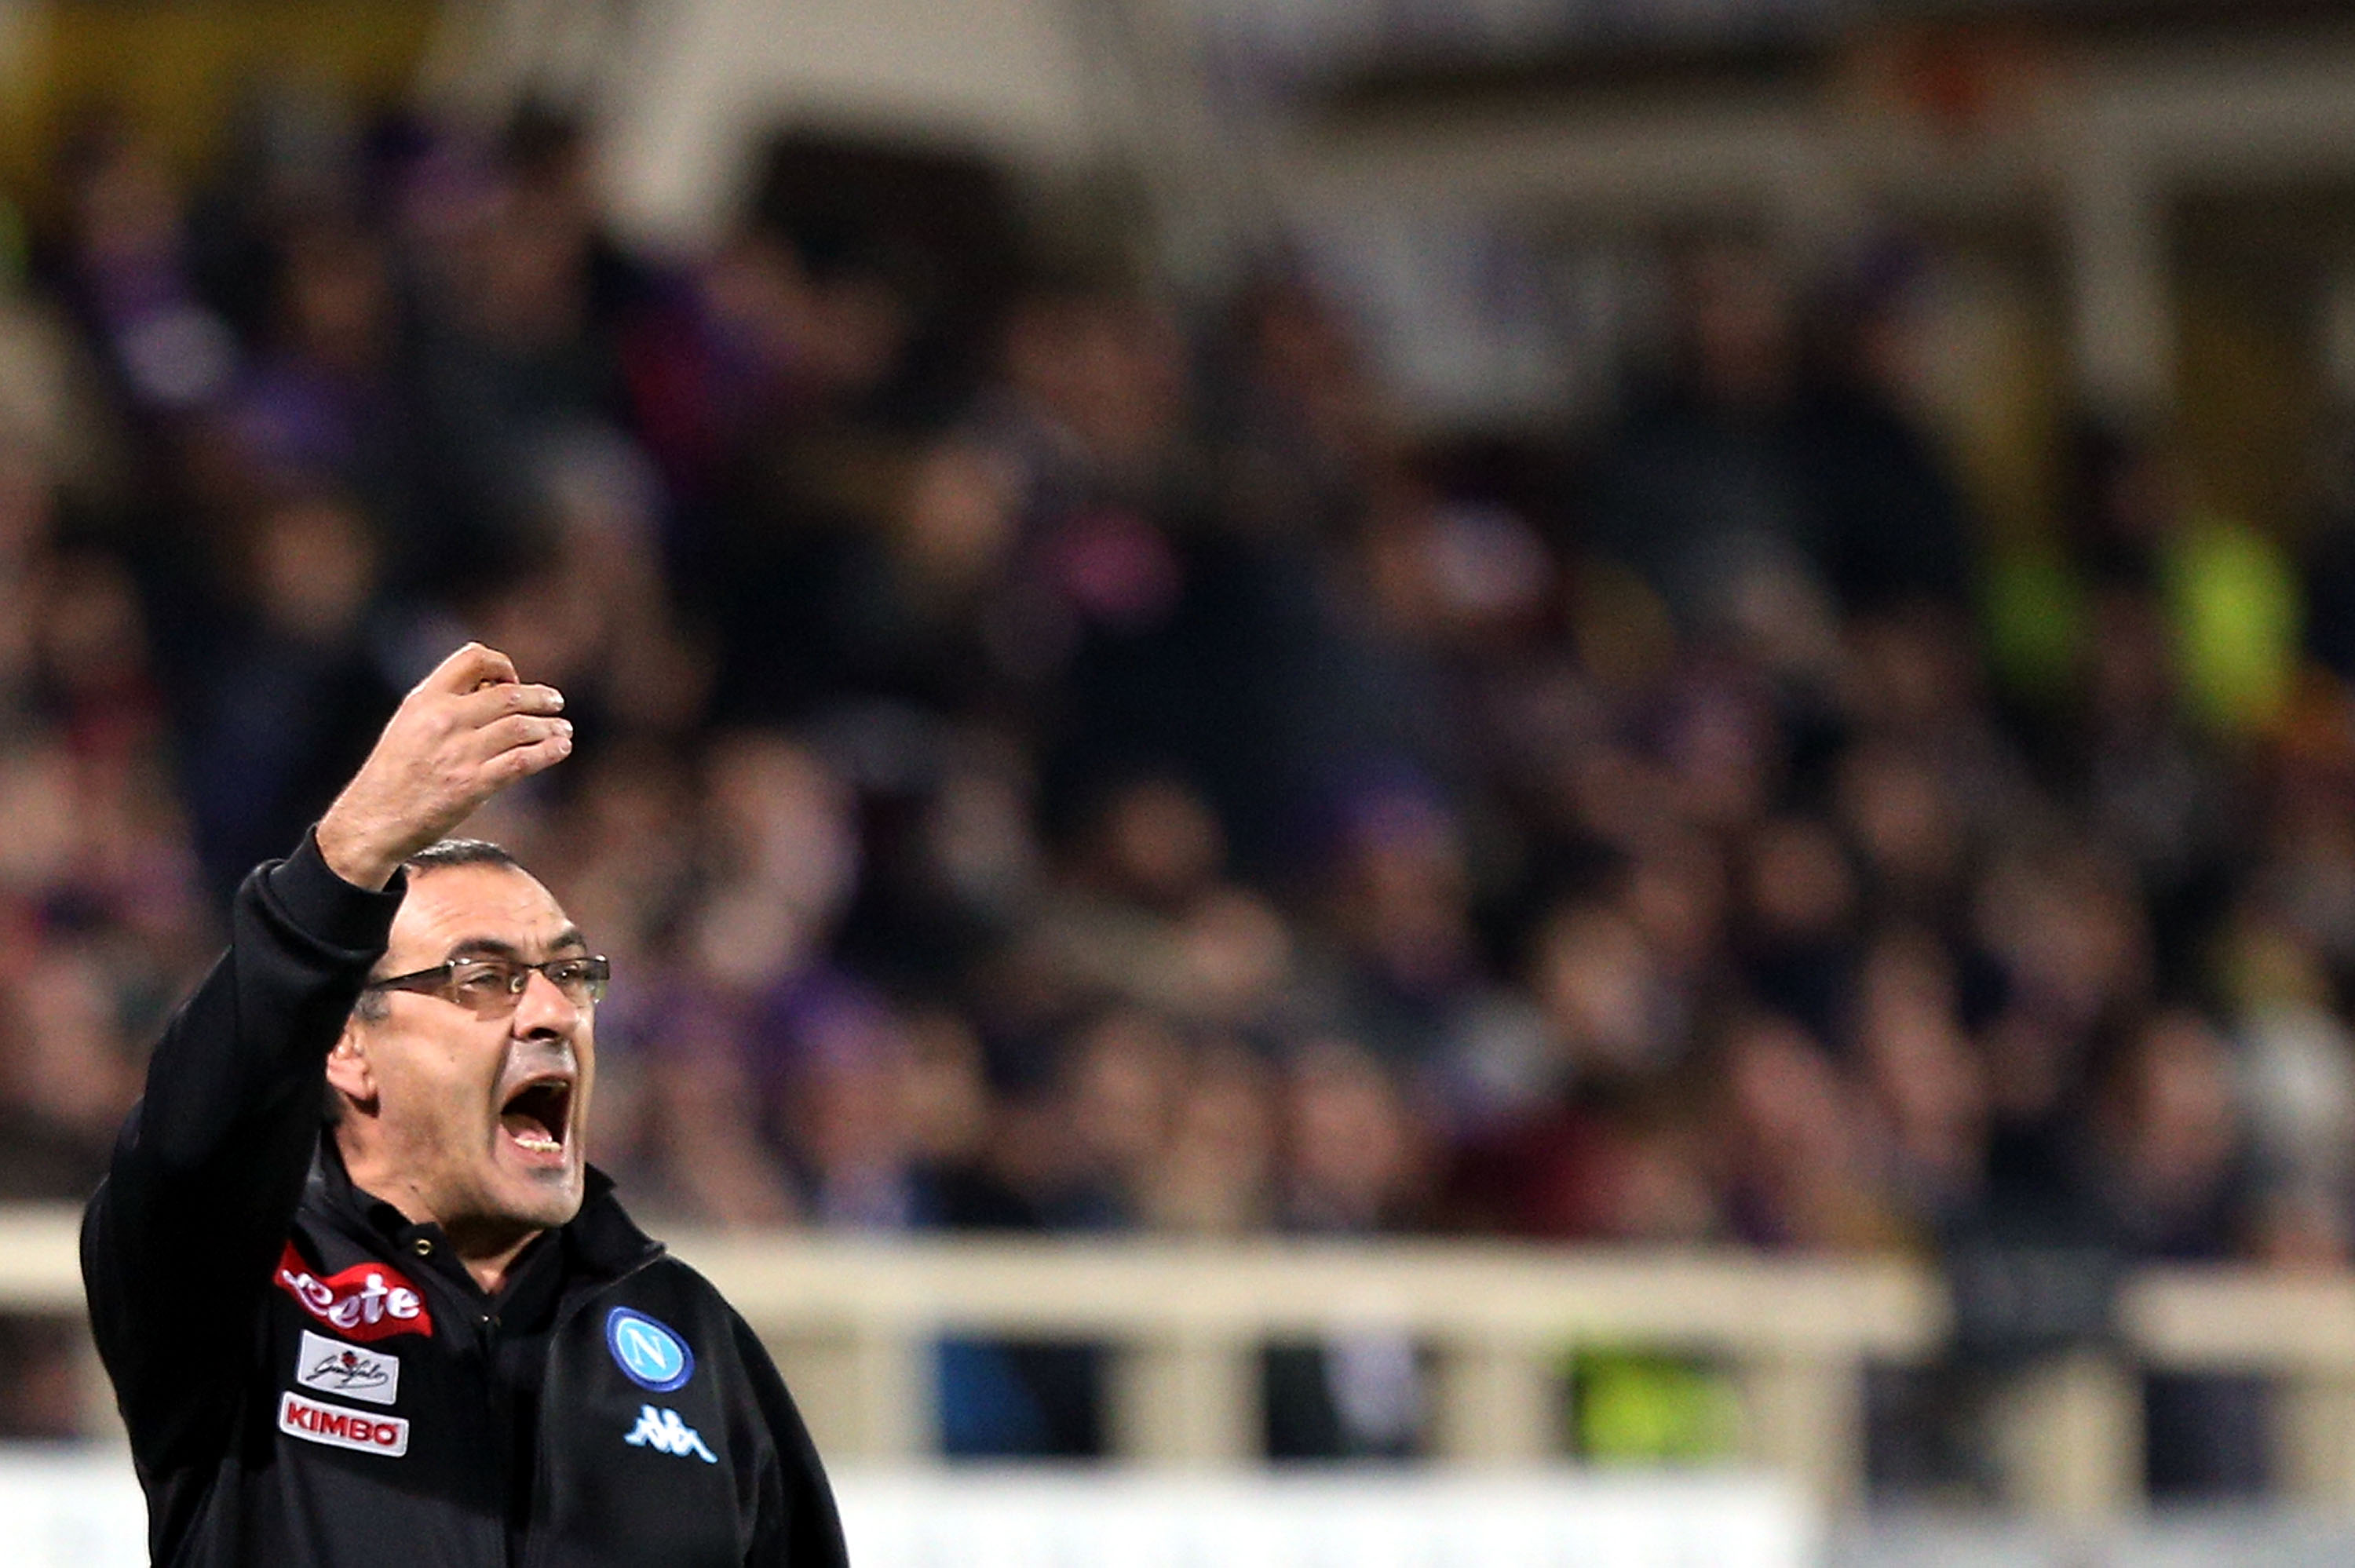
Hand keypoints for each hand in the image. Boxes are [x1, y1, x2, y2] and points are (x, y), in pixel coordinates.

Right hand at [315, 644, 571, 889]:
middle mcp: (443, 720)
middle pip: (508, 695)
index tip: (514, 680)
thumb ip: (447, 702)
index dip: (502, 664)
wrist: (374, 819)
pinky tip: (560, 749)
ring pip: (521, 727)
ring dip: (550, 727)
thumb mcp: (410, 723)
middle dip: (540, 697)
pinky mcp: (472, 784)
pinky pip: (522, 761)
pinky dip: (549, 752)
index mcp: (425, 699)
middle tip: (556, 702)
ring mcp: (459, 752)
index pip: (472, 659)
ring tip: (563, 730)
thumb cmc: (396, 771)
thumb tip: (499, 687)